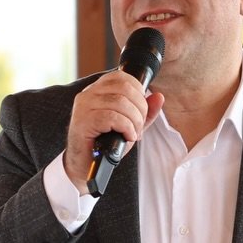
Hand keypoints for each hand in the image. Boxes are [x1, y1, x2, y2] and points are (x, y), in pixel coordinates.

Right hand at [63, 71, 163, 192]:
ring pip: (120, 102)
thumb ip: (144, 112)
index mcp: (97, 91)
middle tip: (139, 126)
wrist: (84, 166)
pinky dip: (126, 128)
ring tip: (133, 134)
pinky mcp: (83, 122)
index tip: (140, 110)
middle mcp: (88, 94)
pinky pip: (112, 117)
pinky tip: (127, 137)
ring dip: (134, 121)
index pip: (122, 77)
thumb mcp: (129, 126)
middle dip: (140, 109)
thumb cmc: (104, 145)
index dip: (138, 92)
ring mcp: (84, 107)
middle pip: (125, 88)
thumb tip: (159, 97)